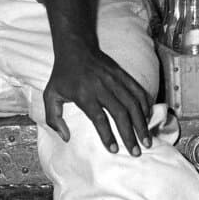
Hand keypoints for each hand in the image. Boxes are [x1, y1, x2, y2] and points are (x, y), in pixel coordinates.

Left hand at [44, 37, 152, 155]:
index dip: (107, 135)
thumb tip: (66, 138)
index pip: (99, 118)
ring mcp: (115, 80)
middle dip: (130, 135)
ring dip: (142, 124)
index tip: (114, 150)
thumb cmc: (62, 74)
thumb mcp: (50, 95)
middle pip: (120, 113)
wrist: (75, 47)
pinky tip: (148, 119)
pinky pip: (138, 91)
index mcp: (84, 94)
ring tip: (147, 141)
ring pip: (133, 104)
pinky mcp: (123, 74)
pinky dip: (145, 105)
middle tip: (136, 152)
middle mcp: (102, 87)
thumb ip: (53, 118)